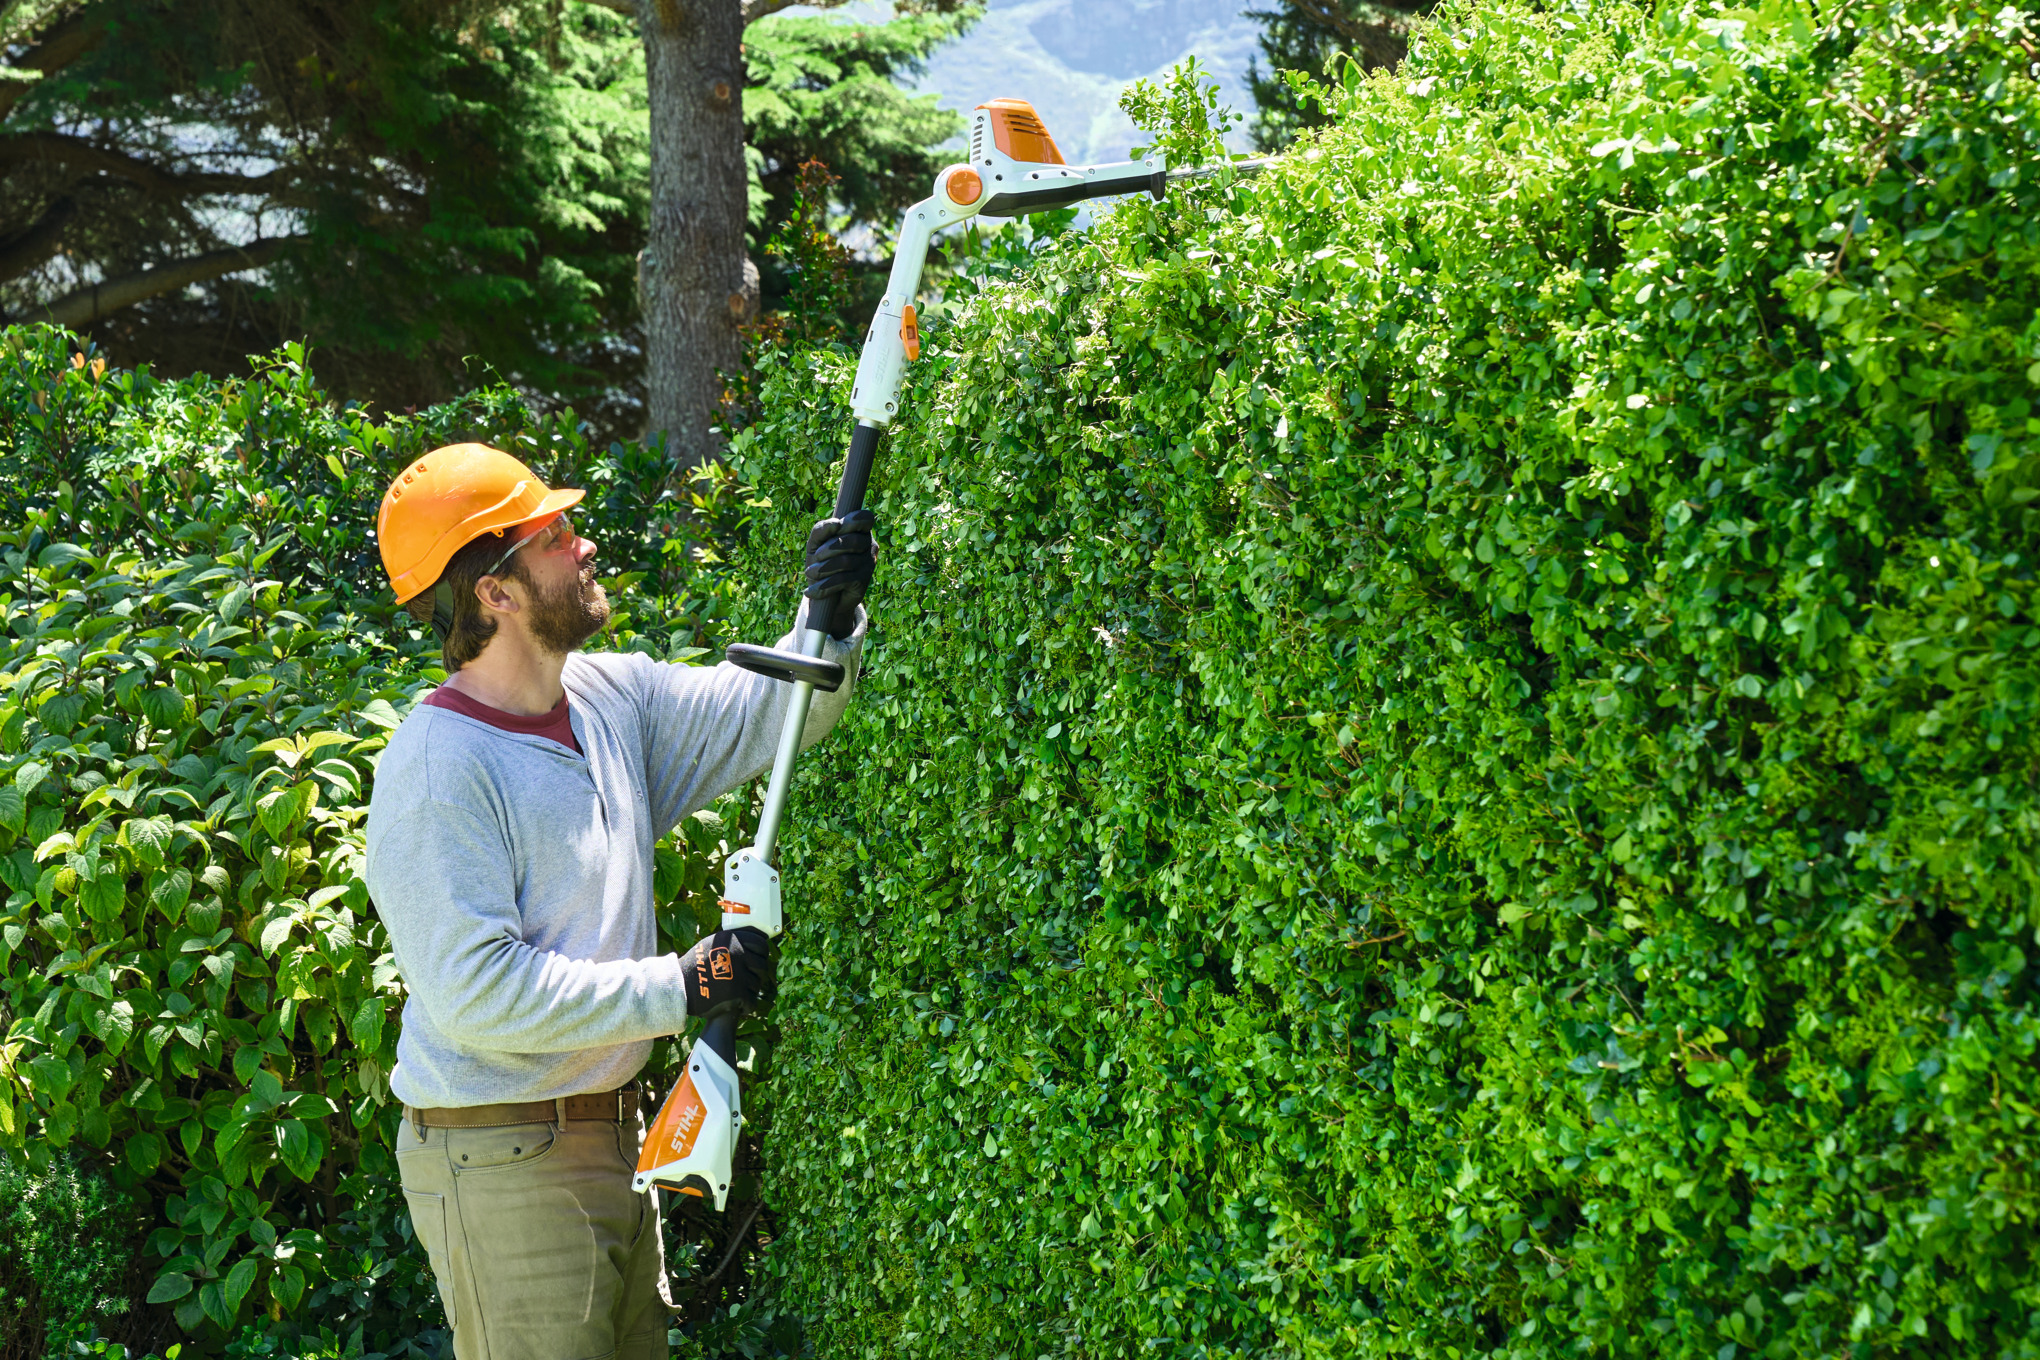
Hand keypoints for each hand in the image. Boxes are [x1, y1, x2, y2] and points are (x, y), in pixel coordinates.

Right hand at [681, 927, 777, 1018]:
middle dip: (756, 975)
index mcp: (733, 939)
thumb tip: (754, 940)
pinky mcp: (737, 994)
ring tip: (737, 993)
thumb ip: (731, 942)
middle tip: (747, 980)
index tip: (758, 960)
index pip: (761, 945)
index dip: (762, 954)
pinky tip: (739, 1006)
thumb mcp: (712, 944)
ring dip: (749, 990)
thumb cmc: (694, 966)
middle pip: (762, 966)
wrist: (678, 987)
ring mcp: (739, 974)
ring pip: (757, 985)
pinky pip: (752, 1002)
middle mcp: (738, 953)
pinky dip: (746, 1006)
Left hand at [803, 509, 875, 636]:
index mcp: (859, 532)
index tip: (837, 526)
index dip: (853, 520)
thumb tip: (836, 523)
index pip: (866, 518)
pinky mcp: (863, 582)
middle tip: (815, 556)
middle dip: (830, 547)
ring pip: (847, 561)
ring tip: (809, 573)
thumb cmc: (821, 563)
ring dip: (823, 568)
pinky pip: (844, 580)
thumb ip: (821, 529)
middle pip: (854, 540)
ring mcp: (868, 565)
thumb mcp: (815, 545)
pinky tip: (811, 591)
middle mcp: (868, 547)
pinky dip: (824, 585)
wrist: (826, 597)